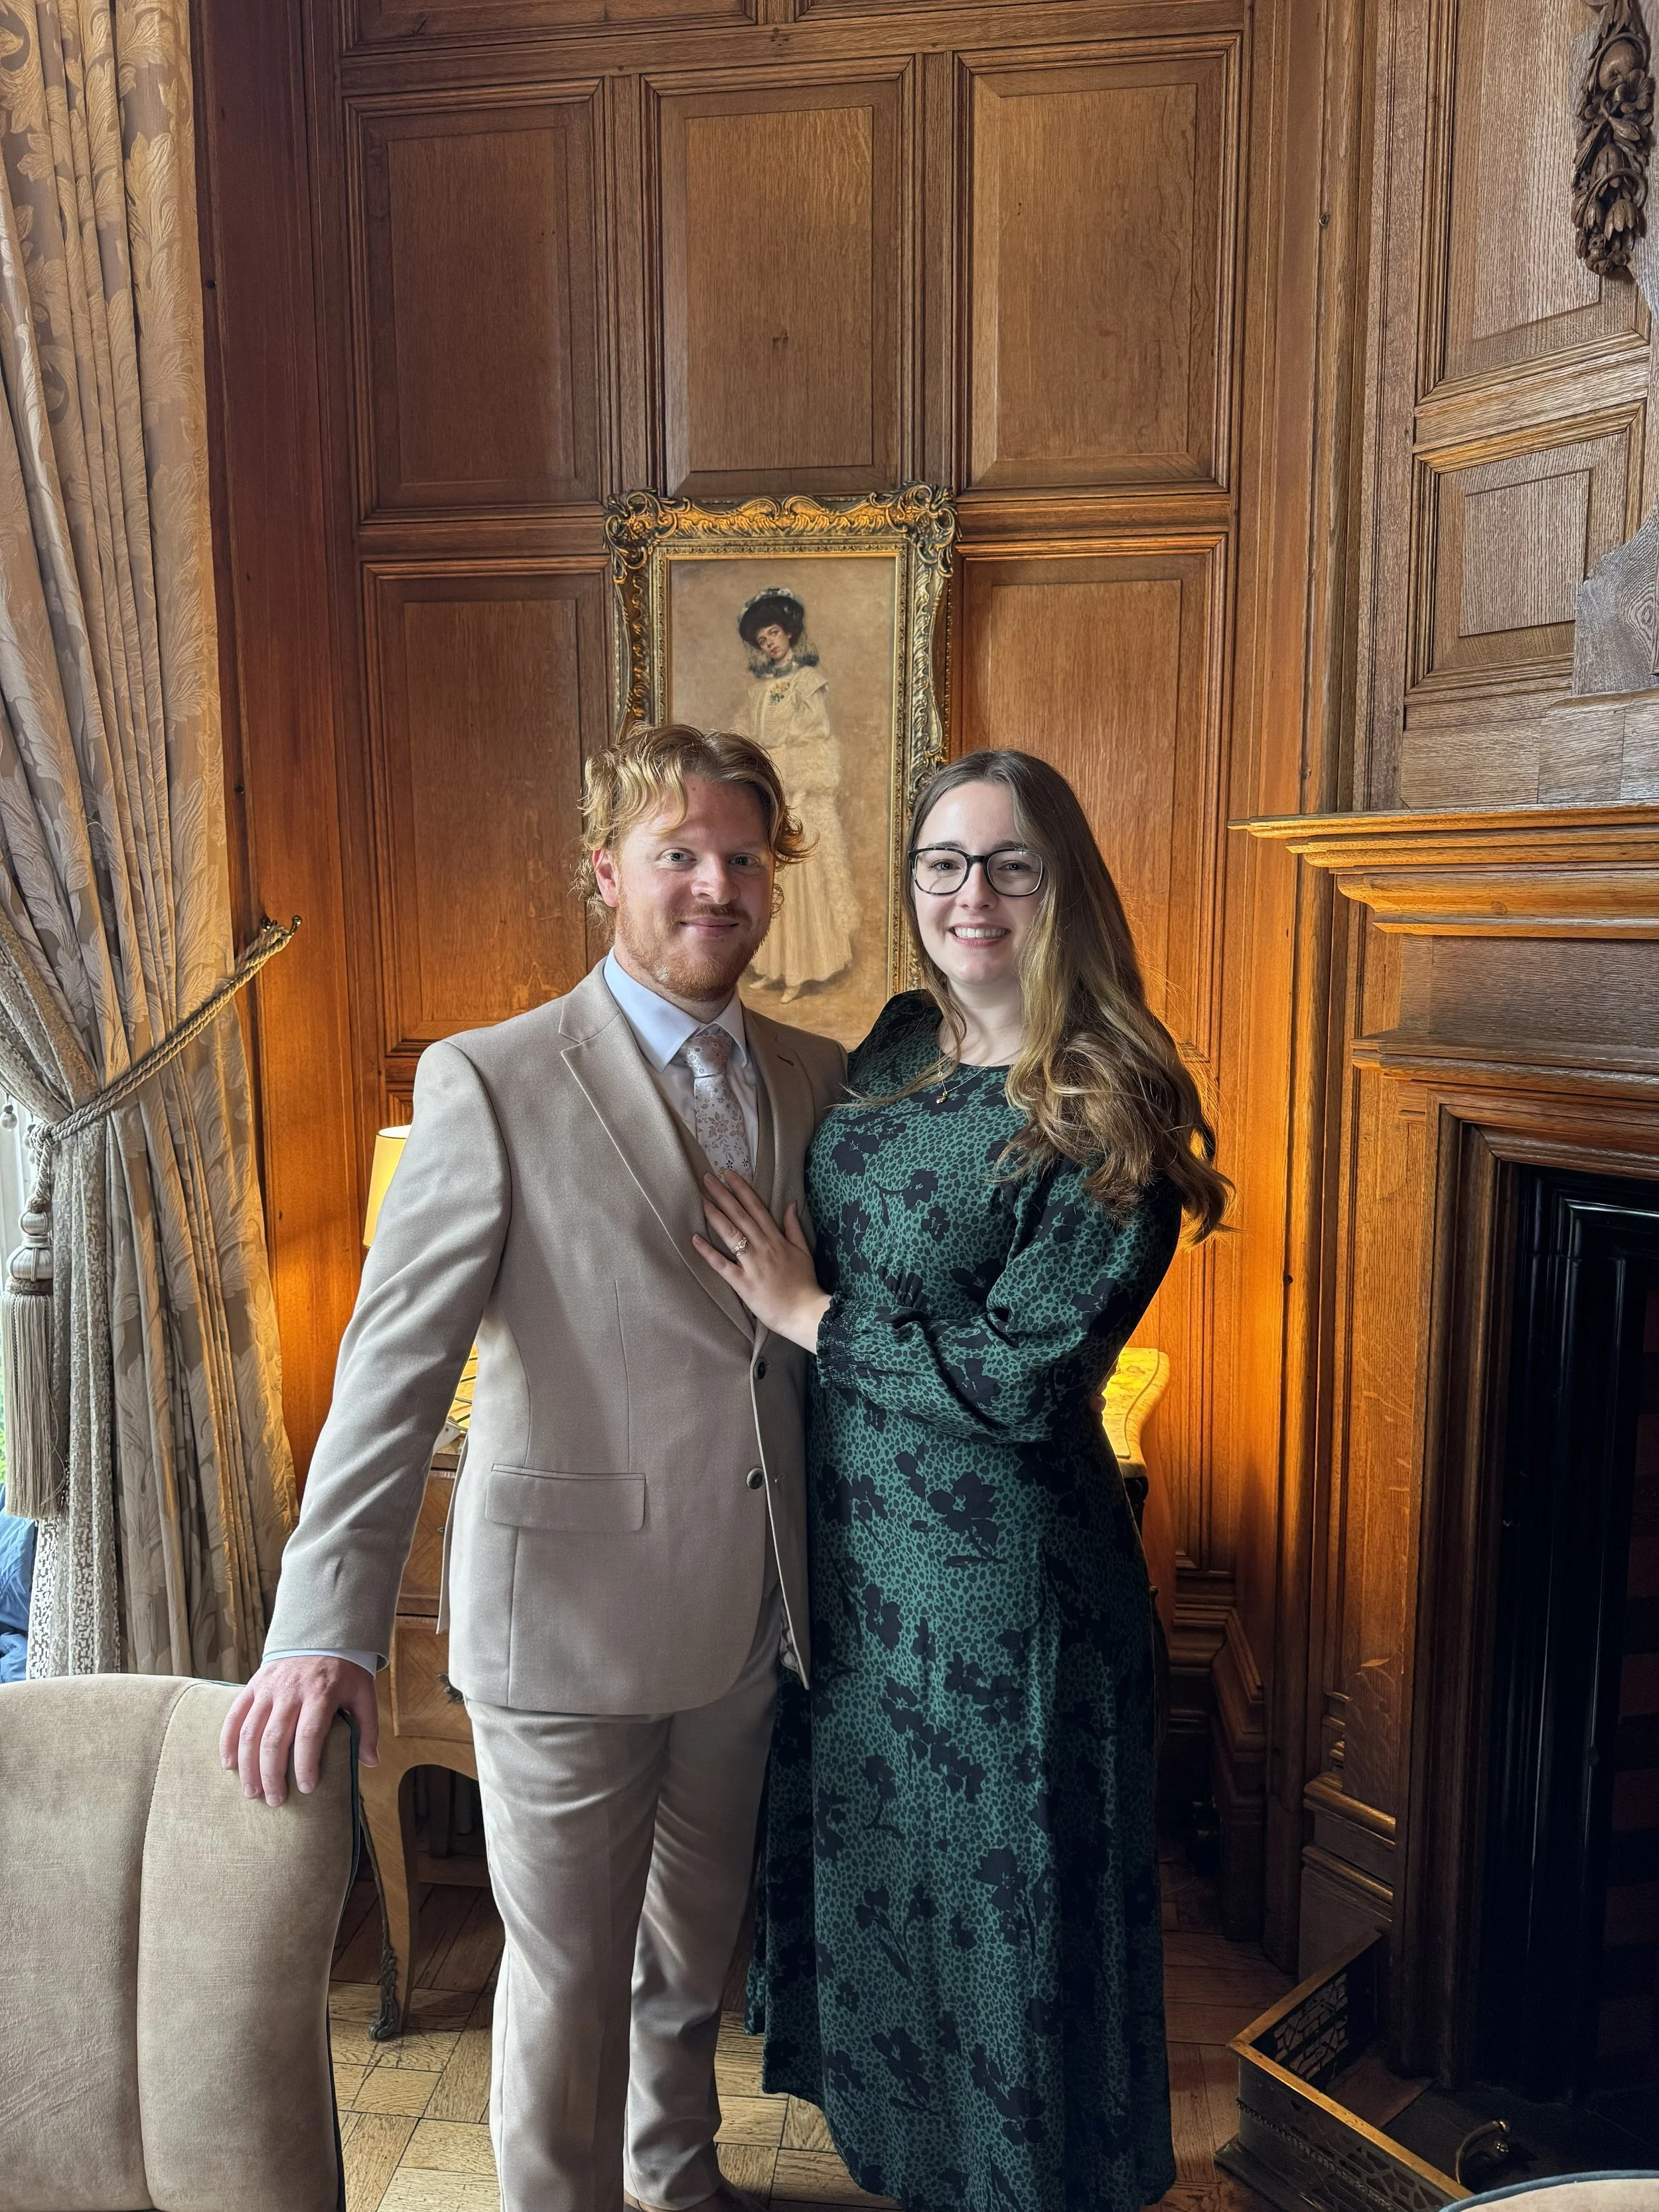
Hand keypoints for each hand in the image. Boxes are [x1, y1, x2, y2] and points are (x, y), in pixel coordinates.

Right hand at [219, 1654, 378, 1806]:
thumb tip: (370, 1763)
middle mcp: (291, 1691)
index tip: (307, 1789)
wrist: (323, 1633)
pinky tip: (229, 1765)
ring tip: (252, 1792)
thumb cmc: (345, 1671)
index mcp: (321, 1693)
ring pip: (251, 1731)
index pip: (309, 1735)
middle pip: (275, 1739)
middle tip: (275, 1800)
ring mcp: (269, 1687)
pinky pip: (235, 1715)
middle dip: (272, 1774)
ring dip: (248, 1765)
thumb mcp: (364, 1694)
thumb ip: (367, 1728)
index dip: (306, 1765)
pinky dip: (228, 1741)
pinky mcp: (254, 1685)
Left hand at [693, 1172, 831, 1351]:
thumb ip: (794, 1227)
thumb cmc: (804, 1283)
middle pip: (740, 1216)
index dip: (742, 1190)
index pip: (757, 1208)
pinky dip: (708, 1252)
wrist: (805, 1312)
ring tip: (700, 1200)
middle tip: (707, 1178)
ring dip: (715, 1216)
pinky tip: (695, 1239)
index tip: (729, 1174)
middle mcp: (763, 1247)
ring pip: (731, 1235)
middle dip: (723, 1195)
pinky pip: (722, 1265)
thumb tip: (790, 1204)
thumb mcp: (803, 1251)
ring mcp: (752, 1264)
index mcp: (776, 1239)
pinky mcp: (743, 1283)